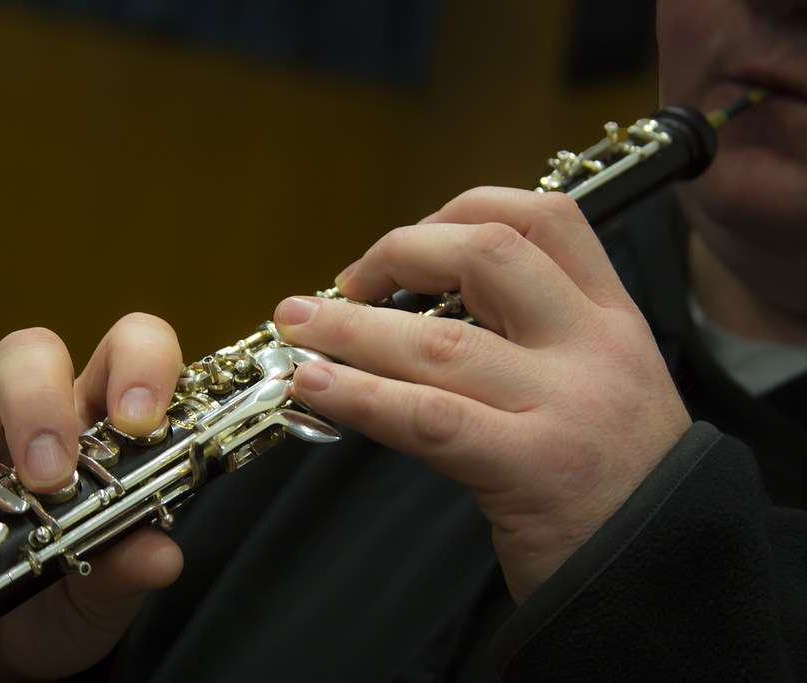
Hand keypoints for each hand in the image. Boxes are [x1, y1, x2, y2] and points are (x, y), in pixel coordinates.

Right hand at [0, 313, 185, 680]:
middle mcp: (27, 427)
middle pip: (27, 358)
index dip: (138, 364)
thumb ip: (131, 568)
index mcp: (95, 428)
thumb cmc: (69, 598)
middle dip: (38, 404)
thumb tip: (160, 557)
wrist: (7, 654)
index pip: (124, 350)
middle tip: (48, 475)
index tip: (139, 421)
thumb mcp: (108, 592)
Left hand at [273, 187, 691, 603]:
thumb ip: (532, 338)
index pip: (544, 218)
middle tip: (343, 284)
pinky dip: (361, 395)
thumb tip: (417, 308)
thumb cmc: (612, 482)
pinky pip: (429, 417)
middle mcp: (596, 346)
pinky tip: (315, 385)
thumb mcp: (597, 385)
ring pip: (440, 339)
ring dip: (352, 328)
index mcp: (612, 318)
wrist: (665, 576)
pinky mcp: (534, 469)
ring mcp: (567, 405)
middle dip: (400, 253)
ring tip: (296, 327)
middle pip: (488, 254)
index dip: (460, 211)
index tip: (406, 244)